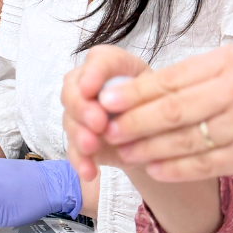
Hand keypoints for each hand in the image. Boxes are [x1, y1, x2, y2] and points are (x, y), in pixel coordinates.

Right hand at [61, 46, 152, 180]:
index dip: (92, 73)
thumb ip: (144, 98)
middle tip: (97, 124)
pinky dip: (80, 160)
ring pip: (69, 118)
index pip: (99, 60)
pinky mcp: (80, 138)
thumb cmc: (161, 109)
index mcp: (116, 67)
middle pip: (73, 88)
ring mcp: (82, 111)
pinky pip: (72, 148)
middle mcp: (91, 84)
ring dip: (78, 133)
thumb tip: (124, 106)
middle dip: (82, 107)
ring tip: (91, 148)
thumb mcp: (163, 99)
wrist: (159, 140)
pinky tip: (90, 172)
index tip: (90, 90)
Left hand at [98, 41, 232, 187]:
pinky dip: (175, 168)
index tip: (109, 96)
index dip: (137, 90)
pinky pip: (205, 164)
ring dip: (147, 146)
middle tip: (103, 124)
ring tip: (122, 149)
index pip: (175, 76)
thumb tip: (174, 82)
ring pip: (183, 138)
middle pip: (171, 107)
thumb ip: (223, 72)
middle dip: (132, 119)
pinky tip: (155, 168)